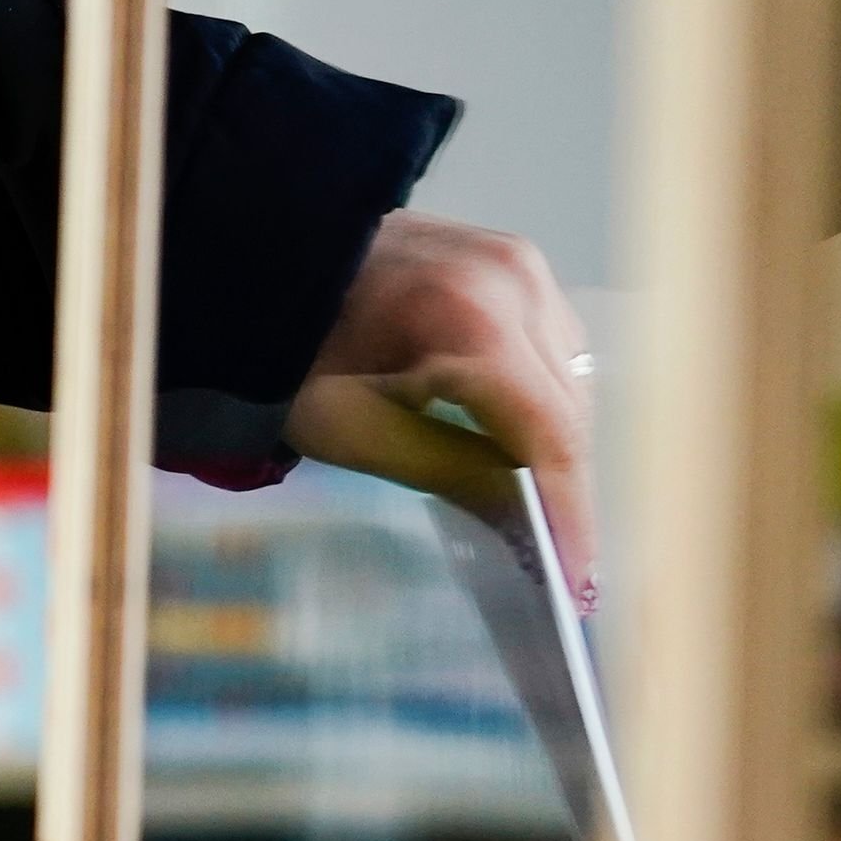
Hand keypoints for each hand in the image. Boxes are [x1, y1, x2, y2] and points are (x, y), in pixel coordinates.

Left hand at [286, 210, 601, 607]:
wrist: (261, 263)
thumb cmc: (291, 356)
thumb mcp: (356, 433)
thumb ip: (453, 474)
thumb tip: (526, 521)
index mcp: (471, 322)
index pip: (551, 433)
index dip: (571, 513)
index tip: (579, 581)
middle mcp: (516, 282)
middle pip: (570, 406)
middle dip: (567, 484)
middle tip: (560, 559)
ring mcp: (520, 262)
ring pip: (571, 375)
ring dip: (557, 439)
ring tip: (541, 508)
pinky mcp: (513, 259)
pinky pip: (551, 343)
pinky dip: (541, 395)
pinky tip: (520, 439)